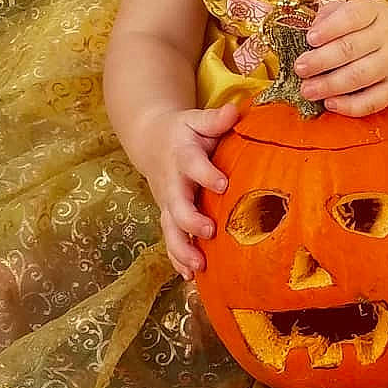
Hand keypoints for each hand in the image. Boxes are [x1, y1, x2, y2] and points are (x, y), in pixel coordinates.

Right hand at [137, 102, 238, 279]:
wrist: (152, 141)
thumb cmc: (185, 131)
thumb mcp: (196, 119)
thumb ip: (215, 119)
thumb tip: (235, 110)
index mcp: (182, 156)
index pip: (193, 165)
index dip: (206, 175)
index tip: (223, 184)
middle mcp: (172, 183)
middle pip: (176, 205)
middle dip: (191, 220)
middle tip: (209, 231)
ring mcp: (167, 203)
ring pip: (170, 229)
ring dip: (182, 248)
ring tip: (198, 266)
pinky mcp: (168, 217)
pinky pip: (170, 240)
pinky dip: (177, 259)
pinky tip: (190, 277)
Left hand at [295, 0, 387, 116]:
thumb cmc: (379, 30)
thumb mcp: (364, 11)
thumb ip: (335, 13)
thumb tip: (313, 27)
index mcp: (378, 10)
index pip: (352, 16)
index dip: (329, 28)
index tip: (310, 39)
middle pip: (350, 49)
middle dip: (320, 61)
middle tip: (300, 68)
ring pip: (359, 76)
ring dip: (329, 85)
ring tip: (307, 89)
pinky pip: (372, 101)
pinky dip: (349, 105)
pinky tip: (330, 103)